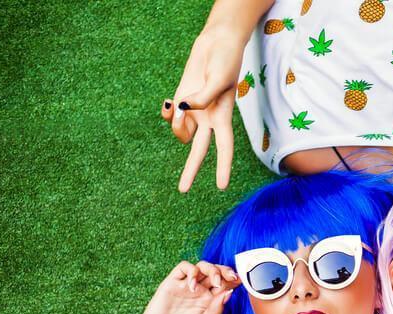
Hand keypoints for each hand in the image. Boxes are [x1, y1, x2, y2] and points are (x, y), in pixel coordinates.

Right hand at [128, 261, 241, 313]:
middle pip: (215, 272)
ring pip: (202, 266)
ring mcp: (186, 286)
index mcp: (210, 301)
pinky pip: (183, 268)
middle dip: (226, 271)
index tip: (242, 281)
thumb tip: (229, 292)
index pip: (225, 284)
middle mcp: (199, 292)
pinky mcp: (171, 283)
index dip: (233, 280)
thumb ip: (216, 310)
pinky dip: (191, 271)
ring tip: (215, 282)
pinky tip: (193, 286)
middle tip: (232, 277)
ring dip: (212, 269)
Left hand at [160, 26, 245, 191]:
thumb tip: (184, 109)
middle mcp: (208, 119)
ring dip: (176, 124)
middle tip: (183, 191)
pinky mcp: (181, 99)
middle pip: (199, 151)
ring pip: (181, 132)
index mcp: (223, 118)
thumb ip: (202, 98)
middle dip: (190, 170)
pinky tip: (169, 104)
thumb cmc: (225, 61)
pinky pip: (170, 115)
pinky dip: (167, 113)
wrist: (217, 44)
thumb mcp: (218, 80)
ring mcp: (193, 110)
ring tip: (179, 104)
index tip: (221, 187)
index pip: (224, 148)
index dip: (223, 167)